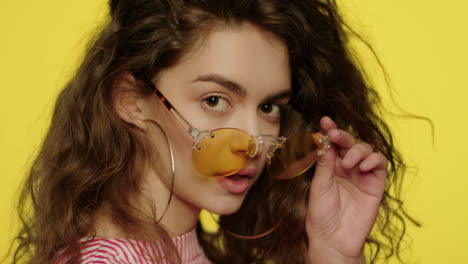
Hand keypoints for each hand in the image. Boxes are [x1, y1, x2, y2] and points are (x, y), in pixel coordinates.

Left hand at [306, 116, 387, 262]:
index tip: (325, 120)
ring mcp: (362, 175)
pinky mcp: (375, 185)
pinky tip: (362, 166)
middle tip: (335, 135)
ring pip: (366, 150)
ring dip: (357, 150)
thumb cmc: (321, 214)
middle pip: (349, 143)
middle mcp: (346, 167)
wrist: (333, 239)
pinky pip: (379, 164)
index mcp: (330, 166)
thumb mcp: (319, 185)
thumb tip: (324, 138)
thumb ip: (324, 162)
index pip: (332, 144)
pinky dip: (373, 160)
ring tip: (348, 163)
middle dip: (343, 136)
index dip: (330, 131)